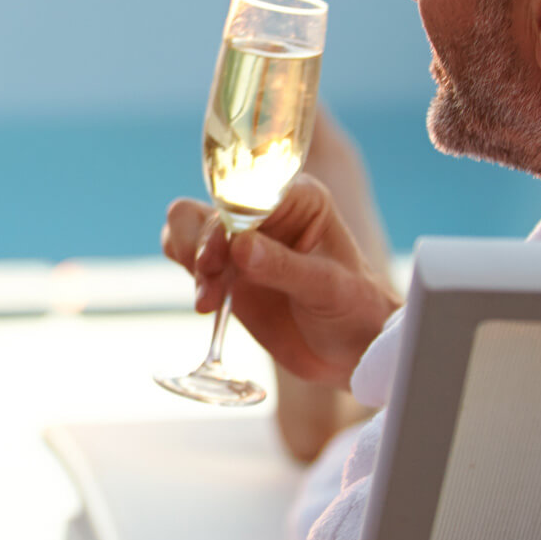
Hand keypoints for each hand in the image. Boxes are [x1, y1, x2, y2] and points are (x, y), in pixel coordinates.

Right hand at [162, 174, 399, 389]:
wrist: (350, 349)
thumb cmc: (355, 309)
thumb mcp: (327, 288)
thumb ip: (283, 266)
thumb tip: (238, 246)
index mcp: (298, 199)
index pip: (247, 190)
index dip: (227, 216)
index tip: (224, 253)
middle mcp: (263, 213)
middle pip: (207, 205)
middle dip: (201, 242)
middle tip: (212, 276)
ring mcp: (240, 241)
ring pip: (187, 226)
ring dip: (190, 259)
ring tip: (209, 299)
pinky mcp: (224, 269)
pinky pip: (185, 257)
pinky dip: (189, 276)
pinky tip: (207, 304)